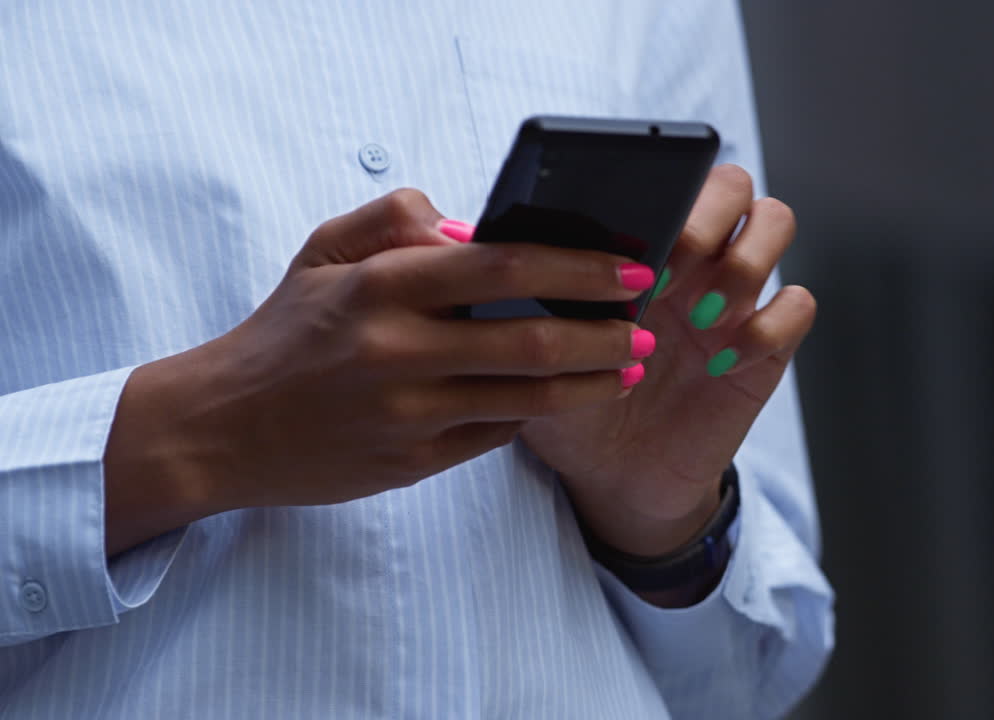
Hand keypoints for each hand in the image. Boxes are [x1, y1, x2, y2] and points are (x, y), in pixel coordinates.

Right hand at [103, 189, 656, 554]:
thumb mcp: (322, 251)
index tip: (629, 267)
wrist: (223, 428)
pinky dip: (535, 414)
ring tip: (628, 368)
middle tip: (645, 324)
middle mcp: (399, 351)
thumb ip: (395, 217)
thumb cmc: (284, 333)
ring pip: (526, 398)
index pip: (503, 267)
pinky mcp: (412, 462)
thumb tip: (471, 225)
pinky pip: (494, 434)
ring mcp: (408, 413)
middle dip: (604, 331)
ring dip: (590, 383)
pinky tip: (566, 399)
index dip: (577, 268)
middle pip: (530, 340)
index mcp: (382, 287)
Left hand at [520, 165, 815, 560]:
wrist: (610, 477)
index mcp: (642, 244)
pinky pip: (799, 305)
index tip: (627, 237)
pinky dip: (769, 324)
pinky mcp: (767, 346)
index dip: (661, 187)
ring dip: (743, 260)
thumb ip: (510, 292)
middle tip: (668, 271)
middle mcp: (694, 258)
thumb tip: (459, 236)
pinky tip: (722, 359)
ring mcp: (735, 297)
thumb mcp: (530, 345)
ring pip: (776, 221)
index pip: (673, 170)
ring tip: (699, 313)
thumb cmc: (567, 403)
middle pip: (734, 183)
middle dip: (705, 216)